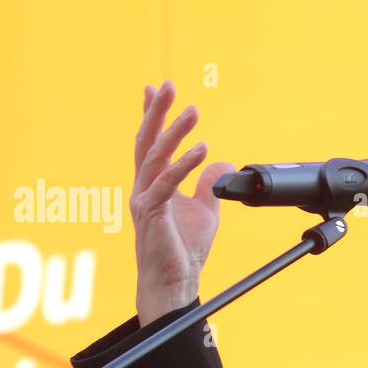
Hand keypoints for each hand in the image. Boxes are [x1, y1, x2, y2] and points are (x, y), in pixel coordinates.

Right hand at [131, 80, 235, 325]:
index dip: (152, 116)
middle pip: (147, 141)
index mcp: (153, 184)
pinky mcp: (151, 213)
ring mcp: (144, 199)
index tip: (155, 89)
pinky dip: (184, 165)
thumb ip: (209, 185)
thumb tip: (223, 162)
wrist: (174, 281)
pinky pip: (167, 183)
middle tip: (167, 85)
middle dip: (156, 112)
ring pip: (155, 156)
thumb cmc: (183, 249)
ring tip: (192, 111)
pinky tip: (203, 150)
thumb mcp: (205, 211)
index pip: (151, 144)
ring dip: (174, 132)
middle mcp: (144, 187)